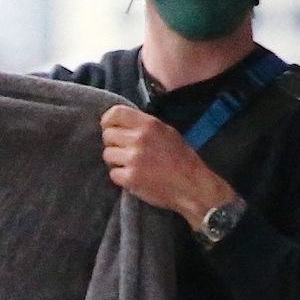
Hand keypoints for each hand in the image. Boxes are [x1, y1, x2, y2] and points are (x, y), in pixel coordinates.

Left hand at [100, 104, 234, 223]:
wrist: (191, 186)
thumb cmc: (182, 159)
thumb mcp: (167, 132)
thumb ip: (145, 126)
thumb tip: (123, 123)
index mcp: (149, 124)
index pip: (115, 113)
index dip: (108, 121)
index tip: (110, 128)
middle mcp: (139, 138)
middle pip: (108, 135)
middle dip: (113, 143)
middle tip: (125, 151)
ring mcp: (133, 159)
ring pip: (107, 154)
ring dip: (116, 161)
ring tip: (131, 165)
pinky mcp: (130, 178)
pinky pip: (113, 173)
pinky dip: (121, 177)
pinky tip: (134, 177)